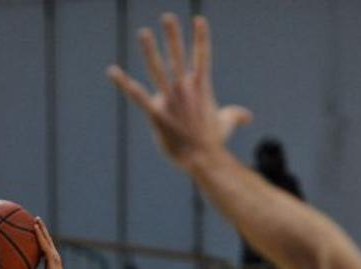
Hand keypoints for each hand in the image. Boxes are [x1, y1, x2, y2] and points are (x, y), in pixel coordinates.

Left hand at [33, 217, 72, 268]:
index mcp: (50, 260)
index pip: (45, 246)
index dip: (41, 238)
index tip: (36, 231)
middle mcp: (53, 255)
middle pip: (47, 239)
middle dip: (42, 229)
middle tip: (36, 220)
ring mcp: (54, 255)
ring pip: (46, 238)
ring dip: (41, 228)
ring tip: (36, 219)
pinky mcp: (52, 256)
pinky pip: (44, 243)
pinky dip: (39, 234)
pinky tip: (35, 227)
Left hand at [107, 14, 252, 169]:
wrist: (204, 160)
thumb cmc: (214, 142)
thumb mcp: (227, 124)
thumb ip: (235, 115)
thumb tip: (247, 116)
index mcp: (201, 87)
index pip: (202, 56)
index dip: (201, 38)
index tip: (198, 20)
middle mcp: (185, 89)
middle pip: (178, 56)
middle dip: (173, 36)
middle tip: (167, 17)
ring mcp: (171, 101)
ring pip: (158, 70)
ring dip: (150, 51)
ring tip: (144, 33)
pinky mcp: (157, 115)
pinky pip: (138, 97)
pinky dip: (124, 84)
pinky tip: (112, 72)